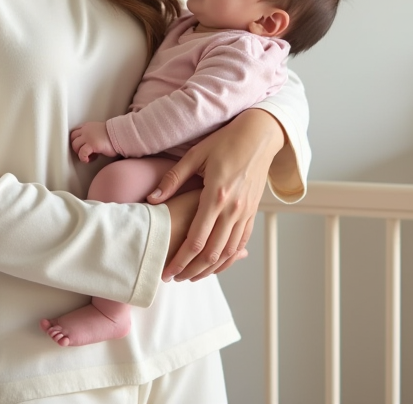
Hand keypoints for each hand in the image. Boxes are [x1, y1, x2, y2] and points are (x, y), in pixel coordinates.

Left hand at [69, 122, 116, 162]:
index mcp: (88, 126)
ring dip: (80, 153)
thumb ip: (92, 135)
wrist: (121, 135)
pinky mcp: (92, 145)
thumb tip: (88, 145)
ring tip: (88, 157)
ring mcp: (88, 137)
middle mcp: (86, 130)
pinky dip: (84, 158)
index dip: (77, 140)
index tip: (82, 146)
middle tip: (84, 152)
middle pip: (72, 138)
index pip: (75, 132)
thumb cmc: (113, 136)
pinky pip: (82, 153)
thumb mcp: (100, 132)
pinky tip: (90, 159)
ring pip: (75, 145)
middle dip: (77, 147)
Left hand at [148, 109, 284, 281]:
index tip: (167, 271)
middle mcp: (233, 209)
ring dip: (210, 268)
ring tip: (191, 275)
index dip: (180, 260)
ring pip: (228, 252)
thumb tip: (152, 199)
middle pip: (212, 253)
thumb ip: (173, 179)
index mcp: (216, 195)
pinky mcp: (253, 212)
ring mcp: (246, 212)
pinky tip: (216, 264)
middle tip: (175, 278)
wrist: (260, 136)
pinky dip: (229, 258)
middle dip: (192, 270)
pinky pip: (241, 242)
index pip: (196, 239)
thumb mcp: (195, 155)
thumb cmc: (225, 141)